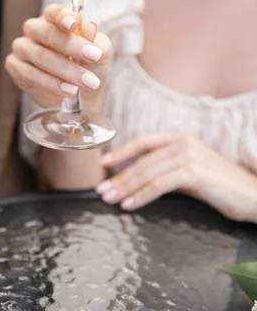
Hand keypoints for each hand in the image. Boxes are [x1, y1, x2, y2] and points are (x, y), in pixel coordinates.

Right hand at [5, 4, 111, 110]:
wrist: (84, 96)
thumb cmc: (90, 67)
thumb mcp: (100, 53)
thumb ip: (95, 40)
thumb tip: (90, 28)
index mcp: (54, 19)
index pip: (54, 12)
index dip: (63, 16)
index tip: (74, 24)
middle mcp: (35, 29)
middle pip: (46, 32)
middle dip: (71, 46)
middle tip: (94, 57)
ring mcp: (22, 48)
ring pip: (41, 56)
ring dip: (66, 70)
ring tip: (87, 82)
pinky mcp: (15, 67)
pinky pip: (31, 74)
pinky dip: (52, 83)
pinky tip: (69, 90)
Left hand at [96, 131, 256, 221]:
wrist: (252, 195)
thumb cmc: (220, 187)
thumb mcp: (190, 172)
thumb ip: (167, 169)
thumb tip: (138, 178)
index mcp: (180, 137)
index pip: (144, 141)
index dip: (122, 151)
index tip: (104, 164)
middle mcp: (183, 141)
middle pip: (141, 159)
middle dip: (118, 176)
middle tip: (101, 190)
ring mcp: (188, 154)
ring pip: (147, 172)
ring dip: (125, 187)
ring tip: (109, 199)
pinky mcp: (193, 172)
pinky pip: (159, 184)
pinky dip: (141, 195)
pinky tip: (130, 205)